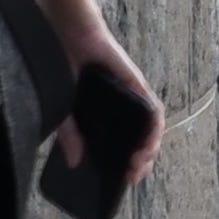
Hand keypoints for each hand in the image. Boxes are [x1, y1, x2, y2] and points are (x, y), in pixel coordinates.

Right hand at [51, 35, 163, 187]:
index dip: (127, 165)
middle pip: (142, 140)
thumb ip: (70, 136)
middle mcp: (122, 109)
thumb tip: (75, 162)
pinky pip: (153, 108)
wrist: (69, 38)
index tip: (124, 180)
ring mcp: (132, 97)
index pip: (124, 145)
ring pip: (151, 128)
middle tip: (131, 175)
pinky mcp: (137, 85)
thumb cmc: (66, 70)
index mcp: (106, 117)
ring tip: (139, 163)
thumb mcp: (64, 110)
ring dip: (150, 149)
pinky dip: (154, 126)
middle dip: (141, 162)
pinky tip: (149, 140)